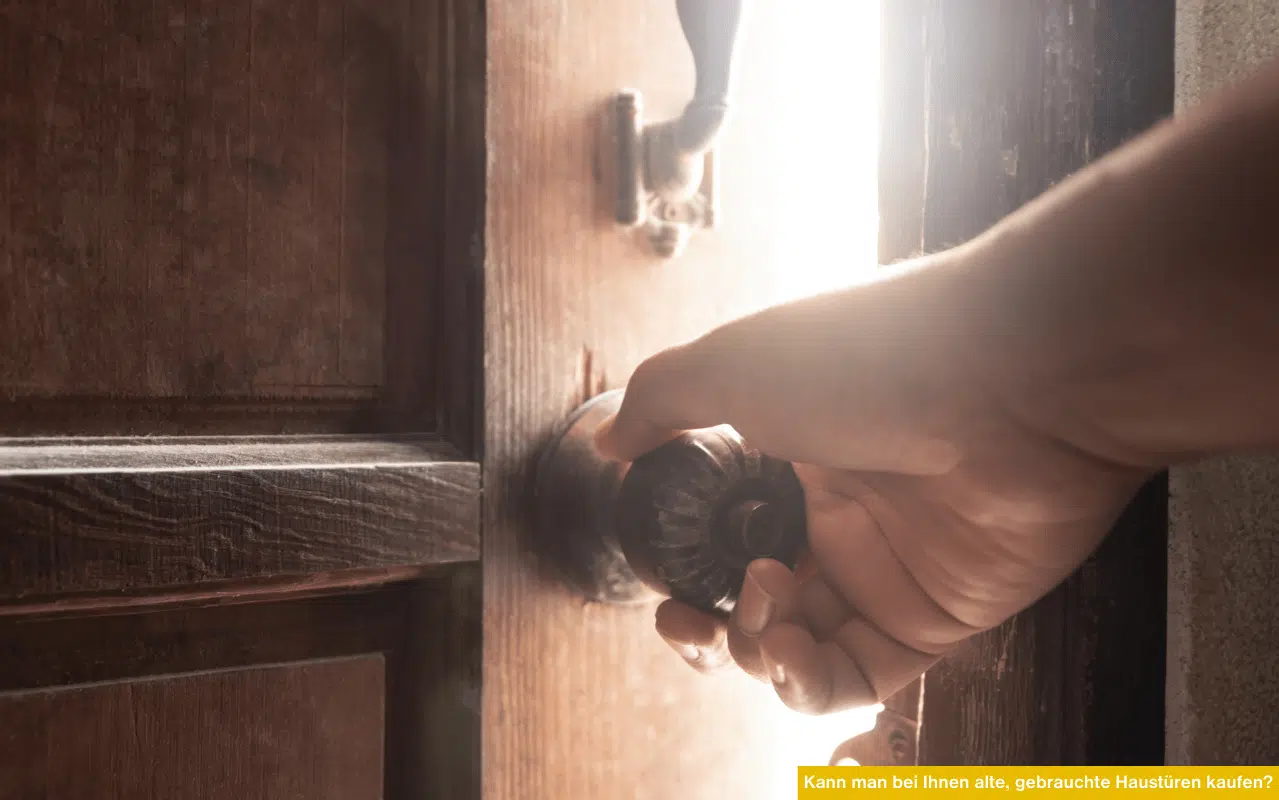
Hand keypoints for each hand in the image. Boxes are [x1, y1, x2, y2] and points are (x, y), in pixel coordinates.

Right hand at [595, 252, 1152, 714]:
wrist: (1017, 378)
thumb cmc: (876, 355)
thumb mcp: (738, 361)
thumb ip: (663, 399)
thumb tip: (611, 440)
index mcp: (792, 455)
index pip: (723, 535)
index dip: (686, 571)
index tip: (664, 587)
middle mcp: (839, 513)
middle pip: (758, 602)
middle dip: (713, 627)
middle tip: (692, 622)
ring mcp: (888, 567)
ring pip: (802, 647)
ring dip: (760, 651)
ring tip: (767, 618)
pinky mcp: (937, 614)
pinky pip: (861, 676)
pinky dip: (812, 682)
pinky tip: (792, 651)